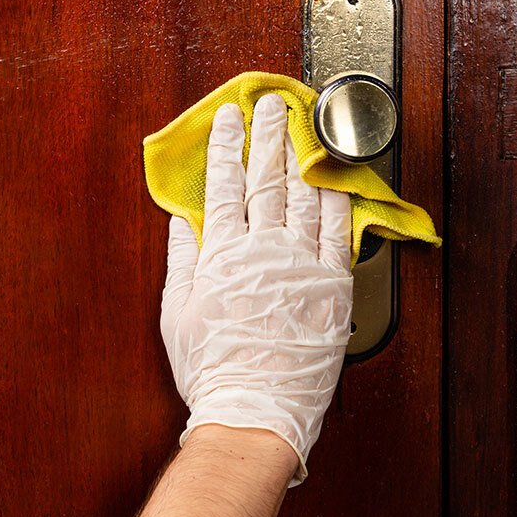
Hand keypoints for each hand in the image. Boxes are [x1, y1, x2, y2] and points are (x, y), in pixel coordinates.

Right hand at [160, 93, 353, 483]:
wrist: (256, 411)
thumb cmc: (213, 369)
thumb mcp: (177, 314)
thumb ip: (183, 260)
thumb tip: (182, 221)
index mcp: (222, 255)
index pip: (223, 186)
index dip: (225, 146)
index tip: (228, 118)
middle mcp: (263, 251)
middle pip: (266, 179)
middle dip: (267, 136)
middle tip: (270, 105)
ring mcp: (302, 265)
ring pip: (303, 196)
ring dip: (301, 156)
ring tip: (301, 126)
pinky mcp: (333, 284)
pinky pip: (338, 231)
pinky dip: (336, 199)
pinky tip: (334, 176)